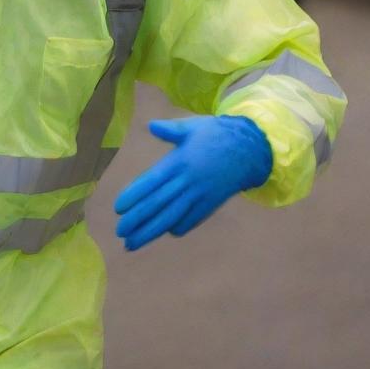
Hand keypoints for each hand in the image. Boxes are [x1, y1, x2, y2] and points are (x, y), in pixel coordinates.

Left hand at [114, 115, 271, 252]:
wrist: (250, 149)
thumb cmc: (216, 134)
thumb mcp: (192, 126)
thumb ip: (170, 129)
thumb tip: (150, 125)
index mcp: (179, 161)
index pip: (152, 181)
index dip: (135, 195)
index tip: (118, 208)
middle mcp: (188, 181)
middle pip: (159, 204)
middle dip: (138, 220)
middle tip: (120, 232)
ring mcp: (200, 195)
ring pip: (172, 216)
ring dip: (152, 231)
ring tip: (133, 243)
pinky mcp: (211, 203)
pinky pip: (192, 219)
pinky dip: (178, 227)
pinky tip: (166, 233)